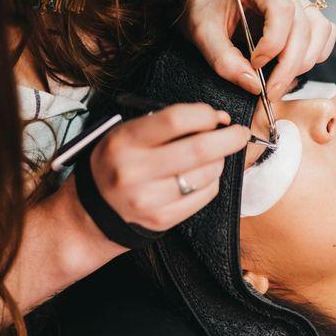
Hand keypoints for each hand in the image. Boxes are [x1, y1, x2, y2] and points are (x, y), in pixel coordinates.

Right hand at [89, 103, 249, 231]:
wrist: (95, 208)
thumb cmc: (119, 160)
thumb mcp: (128, 133)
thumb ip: (167, 124)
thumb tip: (217, 120)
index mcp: (124, 141)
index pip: (175, 120)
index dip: (205, 114)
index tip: (218, 116)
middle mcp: (134, 171)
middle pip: (198, 150)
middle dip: (229, 139)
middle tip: (240, 133)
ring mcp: (148, 199)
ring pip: (206, 174)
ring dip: (219, 161)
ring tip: (213, 156)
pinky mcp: (161, 220)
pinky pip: (203, 196)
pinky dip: (211, 182)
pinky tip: (202, 176)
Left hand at [182, 0, 335, 98]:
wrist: (204, 2)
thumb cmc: (203, 12)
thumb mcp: (203, 36)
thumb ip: (225, 61)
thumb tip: (254, 85)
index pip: (282, 11)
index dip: (274, 44)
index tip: (255, 64)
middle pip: (304, 26)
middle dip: (290, 65)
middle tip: (271, 92)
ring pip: (319, 30)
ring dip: (305, 62)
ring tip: (280, 80)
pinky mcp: (302, 14)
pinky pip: (324, 33)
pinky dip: (316, 54)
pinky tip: (293, 67)